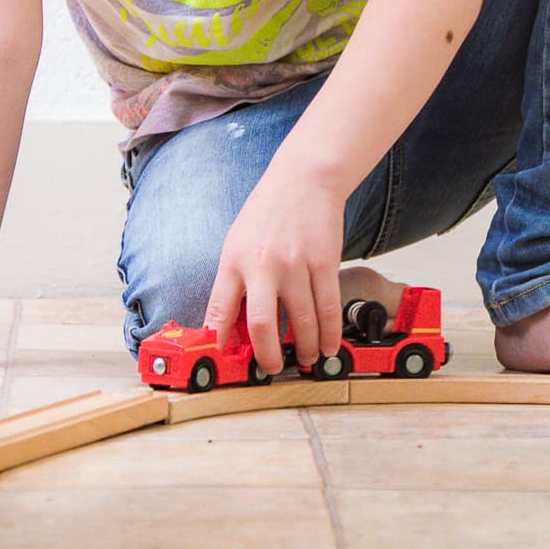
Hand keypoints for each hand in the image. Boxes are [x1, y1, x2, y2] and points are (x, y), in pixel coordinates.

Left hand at [203, 166, 347, 376]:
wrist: (303, 181)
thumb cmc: (266, 214)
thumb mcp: (235, 244)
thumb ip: (233, 283)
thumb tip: (233, 324)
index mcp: (234, 262)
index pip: (220, 310)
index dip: (220, 341)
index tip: (224, 360)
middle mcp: (263, 266)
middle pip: (263, 325)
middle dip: (268, 356)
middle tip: (272, 368)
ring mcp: (296, 265)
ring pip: (302, 321)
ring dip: (303, 348)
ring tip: (303, 359)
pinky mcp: (324, 264)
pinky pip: (328, 307)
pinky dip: (330, 332)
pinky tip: (328, 346)